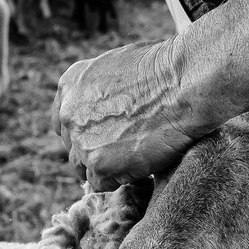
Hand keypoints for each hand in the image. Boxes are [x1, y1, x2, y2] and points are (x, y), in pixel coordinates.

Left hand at [52, 39, 200, 190]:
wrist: (183, 82)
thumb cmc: (165, 68)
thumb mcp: (118, 65)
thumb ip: (102, 88)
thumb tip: (107, 105)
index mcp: (70, 85)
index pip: (65, 121)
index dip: (87, 131)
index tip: (106, 135)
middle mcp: (69, 113)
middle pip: (74, 146)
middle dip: (97, 149)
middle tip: (126, 147)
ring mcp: (81, 140)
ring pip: (86, 167)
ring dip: (108, 166)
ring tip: (138, 154)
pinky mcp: (99, 164)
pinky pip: (103, 183)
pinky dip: (121, 178)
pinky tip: (142, 163)